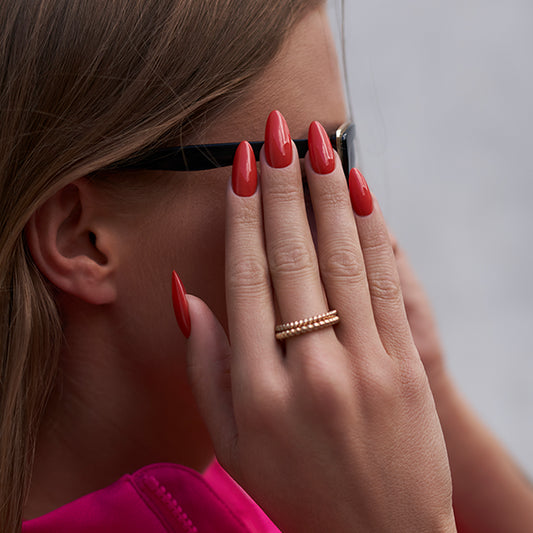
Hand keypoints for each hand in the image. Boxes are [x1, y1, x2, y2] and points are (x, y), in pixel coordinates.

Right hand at [180, 113, 455, 532]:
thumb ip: (206, 366)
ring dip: (329, 195)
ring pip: (343, 260)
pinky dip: (374, 233)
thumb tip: (188, 294)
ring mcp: (365, 366)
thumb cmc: (294, 491)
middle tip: (279, 134)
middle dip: (284, 188)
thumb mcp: (231, 442)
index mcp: (258, 390)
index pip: (248, 279)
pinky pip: (387, 286)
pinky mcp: (406, 366)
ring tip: (320, 145)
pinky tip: (362, 192)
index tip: (243, 170)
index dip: (244, 217)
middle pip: (293, 258)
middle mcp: (310, 369)